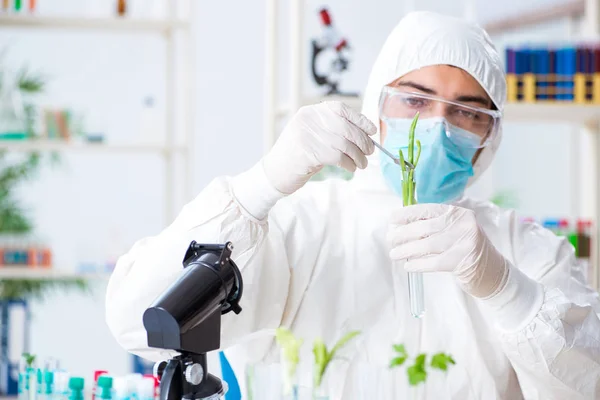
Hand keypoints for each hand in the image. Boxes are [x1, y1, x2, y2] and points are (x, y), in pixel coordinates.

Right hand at [263, 101, 376, 194]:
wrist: (274, 174)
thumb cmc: (296, 157)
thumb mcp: (312, 136)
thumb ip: (331, 131)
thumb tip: (363, 133)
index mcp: (309, 113)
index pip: (339, 109)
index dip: (359, 119)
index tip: (372, 129)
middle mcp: (308, 121)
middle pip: (345, 127)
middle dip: (362, 140)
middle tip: (369, 151)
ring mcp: (307, 136)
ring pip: (344, 144)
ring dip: (358, 156)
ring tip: (361, 164)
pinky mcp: (309, 153)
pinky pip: (338, 157)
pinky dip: (349, 164)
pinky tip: (351, 168)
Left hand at [387, 204, 508, 297]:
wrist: (492, 271)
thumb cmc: (465, 249)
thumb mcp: (453, 230)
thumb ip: (433, 226)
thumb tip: (400, 226)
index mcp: (458, 213)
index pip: (427, 209)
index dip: (407, 214)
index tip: (392, 219)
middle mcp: (462, 224)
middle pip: (424, 227)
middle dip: (403, 233)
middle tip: (390, 239)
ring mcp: (464, 242)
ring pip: (426, 244)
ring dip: (406, 250)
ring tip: (394, 253)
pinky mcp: (462, 261)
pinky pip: (432, 262)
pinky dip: (417, 264)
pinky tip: (408, 266)